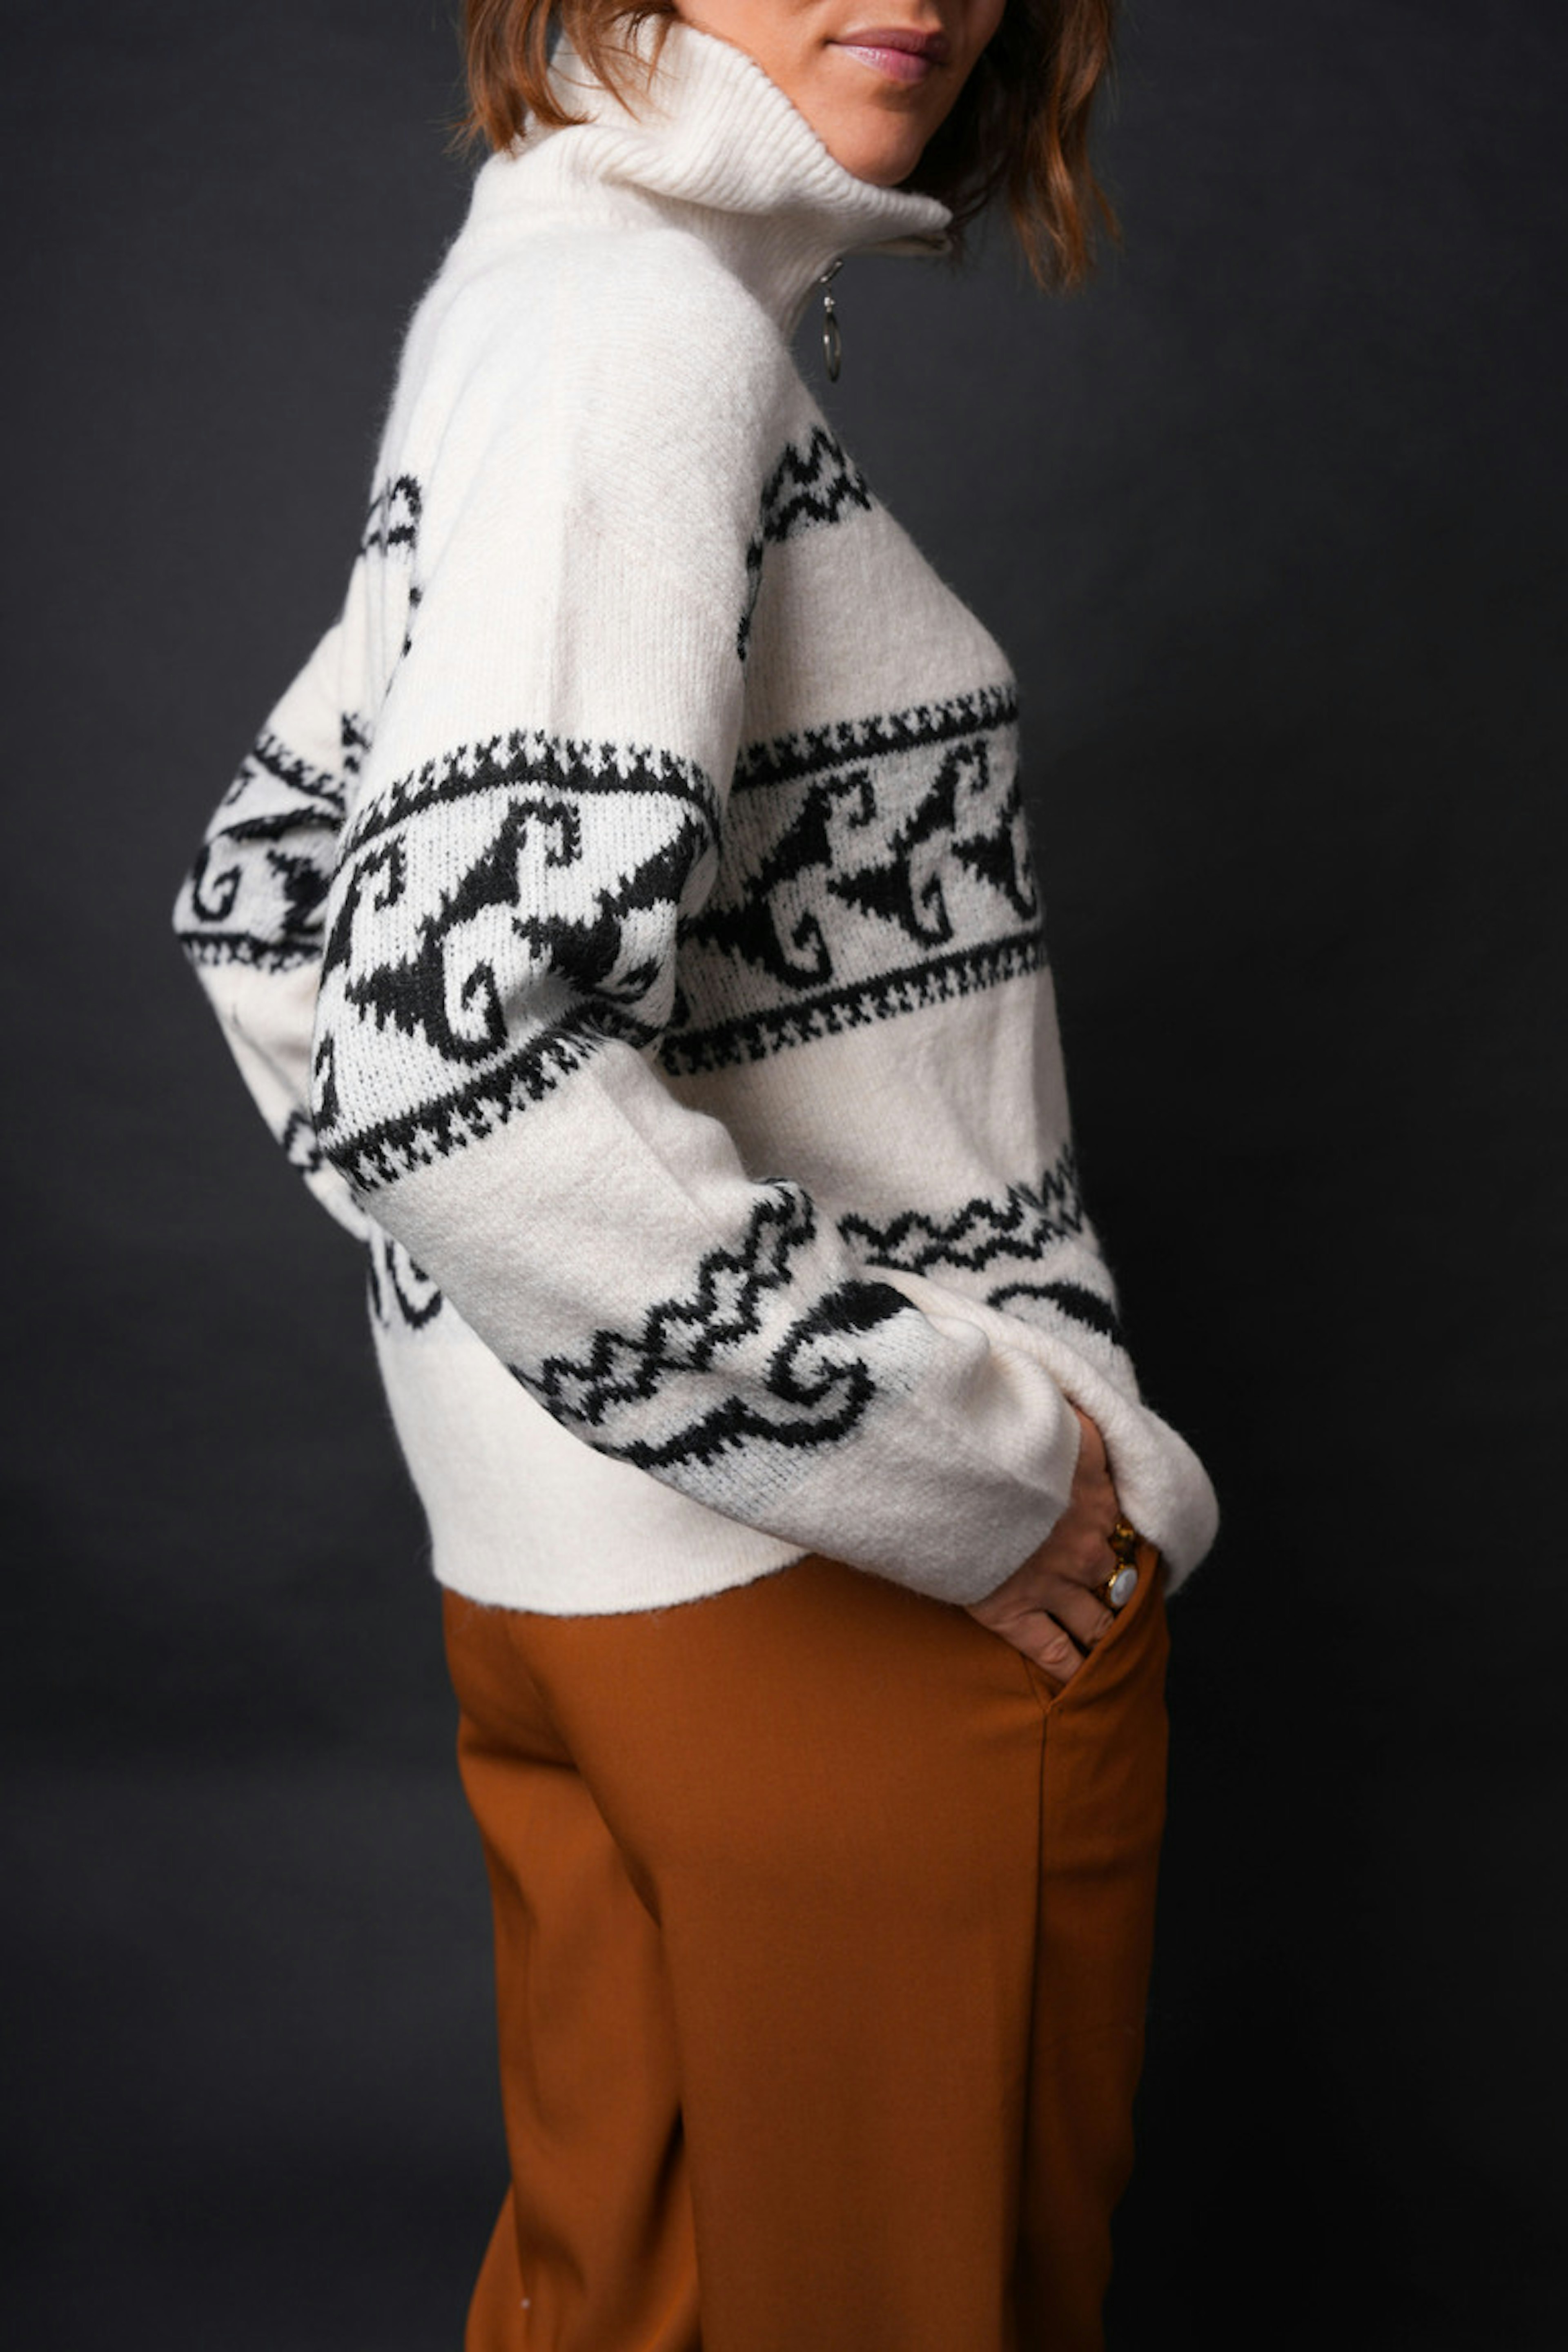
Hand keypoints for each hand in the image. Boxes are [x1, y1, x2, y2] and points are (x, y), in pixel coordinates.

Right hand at [964, 1406, 1124, 1688]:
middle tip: (1112, 1600)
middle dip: (1116, 1590)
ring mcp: (1052, 1585)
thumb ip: (1082, 1428)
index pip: (1125, 1533)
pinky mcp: (1013, 1612)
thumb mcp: (1061, 1416)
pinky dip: (1071, 1669)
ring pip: (1096, 1622)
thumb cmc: (1003, 1432)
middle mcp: (1086, 1550)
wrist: (956, 1465)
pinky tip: (1080, 1682)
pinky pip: (1054, 1651)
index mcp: (1100, 1501)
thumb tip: (1088, 1421)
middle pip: (1116, 1581)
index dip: (1119, 1542)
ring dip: (1104, 1633)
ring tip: (1107, 1647)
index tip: (1115, 1548)